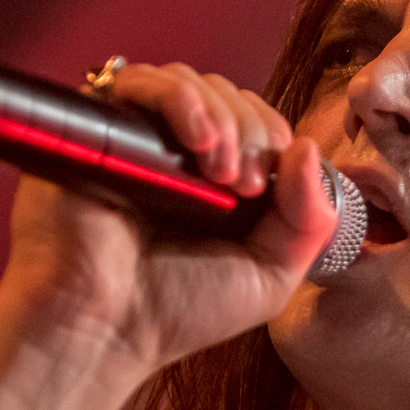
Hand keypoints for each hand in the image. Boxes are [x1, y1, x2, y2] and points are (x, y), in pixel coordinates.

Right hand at [0, 62, 336, 376]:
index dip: (275, 138)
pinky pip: (142, 81)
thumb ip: (310, 219)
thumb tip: (308, 148)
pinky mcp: (100, 127)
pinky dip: (181, 99)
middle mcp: (177, 152)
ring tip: (221, 173)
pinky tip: (198, 140)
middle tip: (245, 186)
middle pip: (231, 96)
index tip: (268, 187)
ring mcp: (139, 136)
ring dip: (223, 118)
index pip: (259, 121)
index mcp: (219, 179)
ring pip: (193, 82)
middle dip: (253, 132)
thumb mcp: (271, 275)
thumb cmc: (179, 311)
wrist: (104, 329)